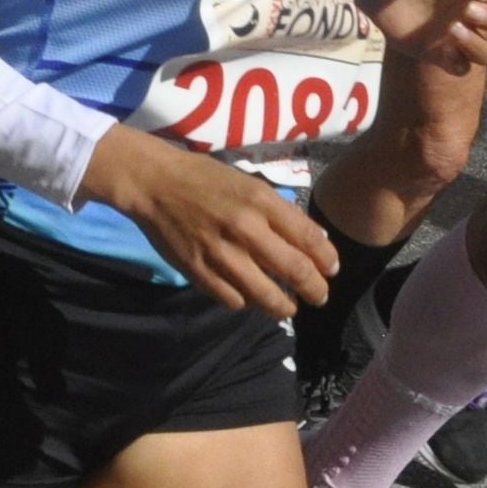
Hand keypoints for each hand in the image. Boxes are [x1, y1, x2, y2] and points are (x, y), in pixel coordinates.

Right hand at [82, 126, 333, 316]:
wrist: (155, 183)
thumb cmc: (206, 179)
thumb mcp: (250, 184)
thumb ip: (282, 212)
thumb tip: (316, 241)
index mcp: (261, 201)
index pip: (309, 239)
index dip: (327, 260)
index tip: (331, 270)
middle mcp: (245, 228)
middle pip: (295, 272)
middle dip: (315, 290)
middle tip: (319, 296)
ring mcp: (221, 253)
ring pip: (267, 296)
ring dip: (284, 306)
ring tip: (288, 307)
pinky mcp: (199, 272)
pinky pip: (234, 301)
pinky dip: (247, 303)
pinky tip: (250, 297)